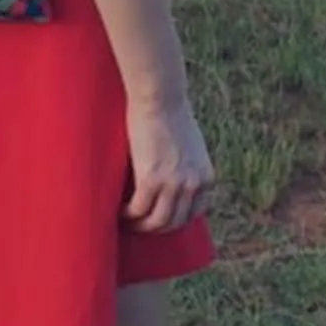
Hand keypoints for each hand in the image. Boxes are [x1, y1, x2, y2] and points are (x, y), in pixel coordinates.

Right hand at [122, 91, 214, 233]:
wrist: (160, 98)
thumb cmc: (170, 113)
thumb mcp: (191, 146)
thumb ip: (188, 166)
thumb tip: (173, 178)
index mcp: (206, 177)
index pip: (194, 213)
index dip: (176, 219)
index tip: (160, 217)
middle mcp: (193, 185)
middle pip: (175, 222)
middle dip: (156, 228)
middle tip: (140, 225)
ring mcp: (173, 184)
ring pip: (156, 222)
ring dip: (141, 226)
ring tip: (128, 222)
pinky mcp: (150, 180)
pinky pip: (138, 210)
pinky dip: (128, 215)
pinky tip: (119, 211)